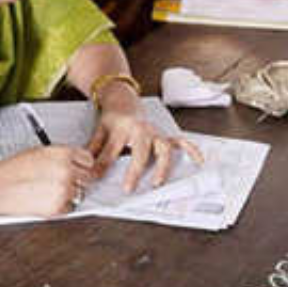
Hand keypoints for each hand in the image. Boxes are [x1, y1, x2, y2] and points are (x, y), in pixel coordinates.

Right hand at [0, 146, 93, 216]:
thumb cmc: (12, 170)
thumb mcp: (39, 152)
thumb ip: (61, 156)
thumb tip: (74, 162)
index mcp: (62, 154)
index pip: (88, 158)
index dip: (83, 164)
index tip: (80, 167)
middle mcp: (66, 171)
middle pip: (89, 176)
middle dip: (80, 178)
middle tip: (67, 180)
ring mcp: (64, 190)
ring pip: (81, 193)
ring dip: (72, 192)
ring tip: (53, 189)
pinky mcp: (58, 207)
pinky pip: (71, 207)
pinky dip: (63, 205)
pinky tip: (48, 198)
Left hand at [87, 84, 204, 191]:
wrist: (123, 99)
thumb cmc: (113, 118)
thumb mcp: (99, 131)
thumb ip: (95, 151)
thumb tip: (89, 172)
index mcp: (122, 127)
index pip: (112, 150)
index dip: (103, 166)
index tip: (96, 179)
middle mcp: (141, 130)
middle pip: (141, 150)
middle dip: (136, 169)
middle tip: (129, 187)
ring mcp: (155, 132)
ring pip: (163, 148)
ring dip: (162, 166)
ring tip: (158, 182)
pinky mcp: (164, 135)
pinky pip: (181, 142)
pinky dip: (191, 150)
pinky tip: (197, 161)